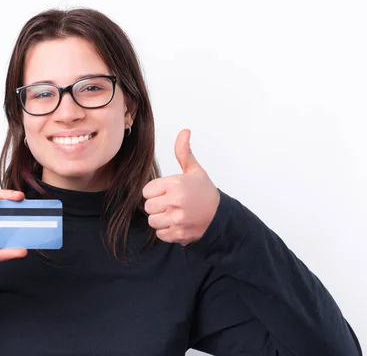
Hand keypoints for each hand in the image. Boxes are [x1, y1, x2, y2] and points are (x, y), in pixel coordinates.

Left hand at [142, 129, 219, 245]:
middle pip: (148, 207)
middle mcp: (175, 202)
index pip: (146, 191)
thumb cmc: (204, 192)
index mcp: (175, 184)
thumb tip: (184, 131)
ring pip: (153, 221)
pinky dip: (166, 231)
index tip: (165, 193)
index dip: (154, 192)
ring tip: (172, 214)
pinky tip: (176, 224)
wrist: (220, 215)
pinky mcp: (179, 233)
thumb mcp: (194, 170)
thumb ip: (184, 152)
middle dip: (156, 206)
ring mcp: (177, 219)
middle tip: (169, 204)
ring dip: (160, 219)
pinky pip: (160, 234)